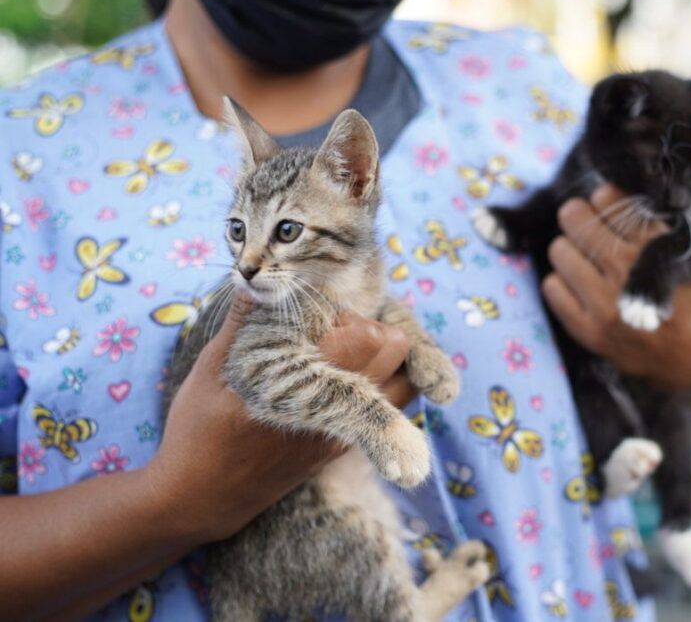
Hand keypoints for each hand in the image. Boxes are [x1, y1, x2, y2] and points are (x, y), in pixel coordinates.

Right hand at [147, 294, 414, 541]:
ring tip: (342, 349)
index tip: (313, 313)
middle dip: (373, 326)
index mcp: (306, 384)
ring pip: (402, 380)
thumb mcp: (212, 368)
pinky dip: (378, 382)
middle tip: (332, 327)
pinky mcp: (341, 447)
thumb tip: (258, 280)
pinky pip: (387, 407)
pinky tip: (336, 374)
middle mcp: (337, 411)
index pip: (368, 335)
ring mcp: (344, 432)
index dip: (345, 313)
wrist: (199, 500)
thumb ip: (243, 321)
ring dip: (384, 357)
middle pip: (396, 348)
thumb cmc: (197, 431)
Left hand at [541, 186, 690, 430]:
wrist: (689, 366)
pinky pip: (552, 287)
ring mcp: (604, 304)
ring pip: (560, 250)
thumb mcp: (687, 258)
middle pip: (576, 218)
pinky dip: (561, 281)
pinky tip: (579, 285)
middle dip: (578, 214)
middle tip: (583, 221)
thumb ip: (653, 227)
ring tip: (584, 257)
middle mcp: (628, 273)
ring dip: (569, 248)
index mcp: (657, 248)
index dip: (605, 197)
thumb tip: (610, 193)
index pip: (611, 200)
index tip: (607, 205)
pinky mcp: (588, 330)